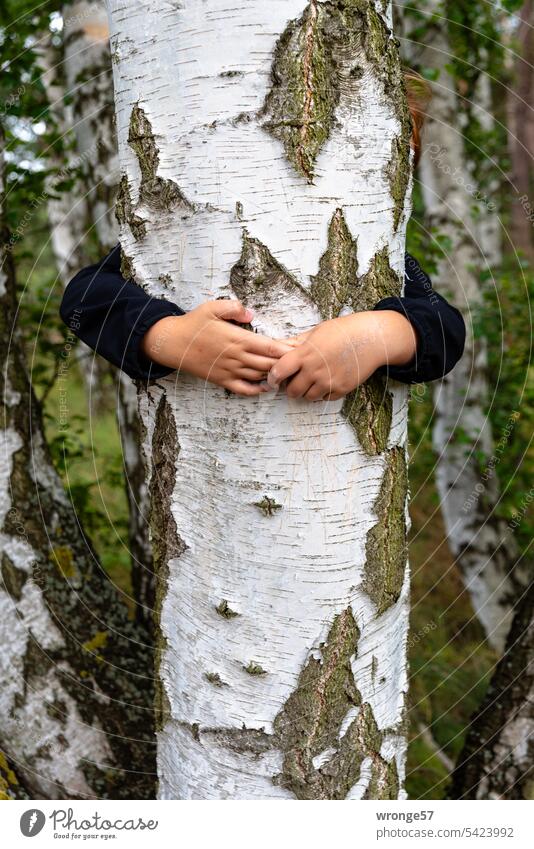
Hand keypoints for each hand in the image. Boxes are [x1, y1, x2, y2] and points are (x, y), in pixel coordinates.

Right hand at [141, 300, 293, 395]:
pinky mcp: (222, 380)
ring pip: (259, 376)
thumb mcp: (212, 307)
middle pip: (269, 363)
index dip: (286, 350)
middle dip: (286, 363)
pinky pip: (244, 389)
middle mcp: (236, 356)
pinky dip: (257, 390)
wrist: (173, 343)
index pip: (269, 346)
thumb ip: (233, 308)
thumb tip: (251, 314)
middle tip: (301, 363)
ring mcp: (230, 370)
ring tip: (289, 373)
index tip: (300, 349)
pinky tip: (267, 387)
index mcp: (237, 338)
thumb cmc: (193, 323)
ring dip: (275, 376)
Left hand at [268, 311, 416, 400]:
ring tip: (314, 379)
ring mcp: (328, 381)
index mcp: (306, 353)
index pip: (279, 371)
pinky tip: (329, 379)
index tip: (273, 379)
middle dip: (291, 387)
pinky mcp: (341, 389)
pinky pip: (324, 398)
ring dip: (307, 391)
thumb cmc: (343, 331)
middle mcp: (315, 370)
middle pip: (292, 391)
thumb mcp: (317, 332)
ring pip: (308, 397)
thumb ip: (296, 343)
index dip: (273, 377)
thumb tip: (277, 346)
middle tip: (295, 380)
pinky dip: (323, 392)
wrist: (372, 338)